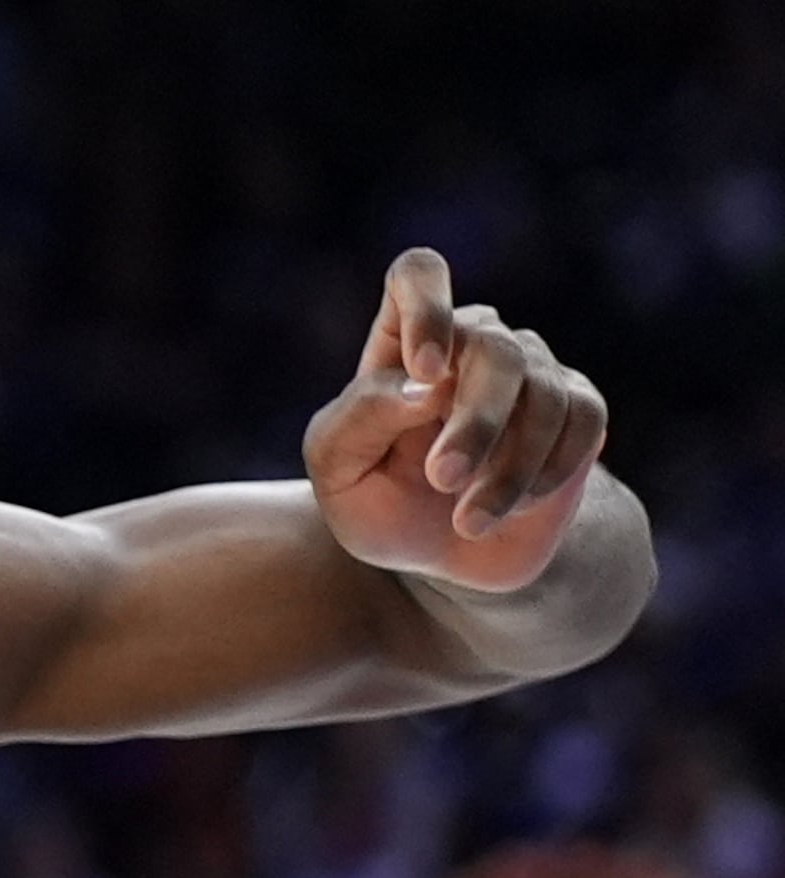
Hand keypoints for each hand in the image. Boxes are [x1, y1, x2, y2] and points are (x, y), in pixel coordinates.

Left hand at [305, 247, 608, 593]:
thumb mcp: (339, 469)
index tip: (424, 368)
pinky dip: (547, 472)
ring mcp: (533, 369)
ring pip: (543, 393)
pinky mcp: (579, 407)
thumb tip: (426, 383)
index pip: (419, 273)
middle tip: (442, 479)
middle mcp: (474, 340)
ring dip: (506, 467)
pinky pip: (583, 421)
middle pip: (492, 347)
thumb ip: (363, 415)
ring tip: (468, 520)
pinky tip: (512, 508)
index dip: (428, 305)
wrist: (445, 558)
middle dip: (474, 423)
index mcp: (403, 340)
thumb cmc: (379, 505)